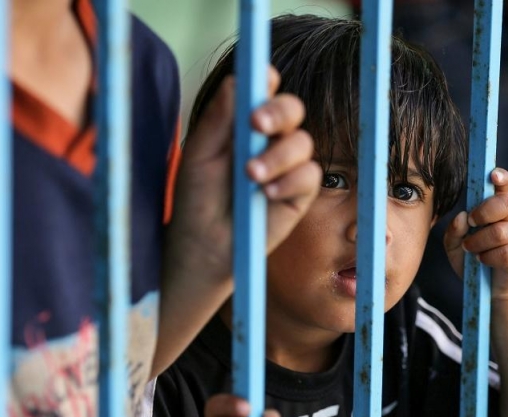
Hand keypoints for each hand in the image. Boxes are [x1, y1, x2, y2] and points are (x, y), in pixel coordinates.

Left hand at [164, 65, 320, 282]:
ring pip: (303, 141)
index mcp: (243, 123)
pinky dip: (290, 181)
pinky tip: (268, 194)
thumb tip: (237, 80)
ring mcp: (287, 165)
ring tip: (251, 176)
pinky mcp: (300, 192)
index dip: (266, 80)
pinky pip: (310, 175)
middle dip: (279, 112)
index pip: (263, 90)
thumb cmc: (197, 200)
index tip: (261, 80)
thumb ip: (218, 120)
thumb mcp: (200, 157)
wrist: (205, 247)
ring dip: (278, 155)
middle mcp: (270, 139)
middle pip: (291, 108)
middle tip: (257, 123)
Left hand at [443, 168, 507, 299]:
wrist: (485, 290)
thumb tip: (462, 217)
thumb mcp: (454, 246)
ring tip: (471, 249)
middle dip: (484, 212)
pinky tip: (483, 261)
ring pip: (501, 231)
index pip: (503, 187)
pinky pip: (506, 253)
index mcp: (494, 210)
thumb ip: (453, 231)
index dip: (502, 177)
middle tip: (471, 223)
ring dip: (479, 242)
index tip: (493, 174)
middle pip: (505, 203)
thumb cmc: (471, 261)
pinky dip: (489, 258)